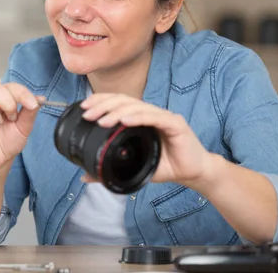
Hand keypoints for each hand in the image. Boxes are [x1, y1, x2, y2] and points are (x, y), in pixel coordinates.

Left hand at [78, 93, 211, 185]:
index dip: (101, 101)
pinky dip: (138, 118)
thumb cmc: (166, 166)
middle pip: (124, 100)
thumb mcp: (134, 167)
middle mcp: (151, 113)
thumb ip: (110, 169)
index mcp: (141, 118)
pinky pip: (154, 117)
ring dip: (117, 112)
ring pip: (137, 107)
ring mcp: (163, 116)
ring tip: (102, 120)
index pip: (118, 102)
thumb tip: (86, 176)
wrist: (193, 173)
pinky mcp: (175, 124)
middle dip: (104, 105)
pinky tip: (126, 121)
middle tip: (88, 114)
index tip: (84, 107)